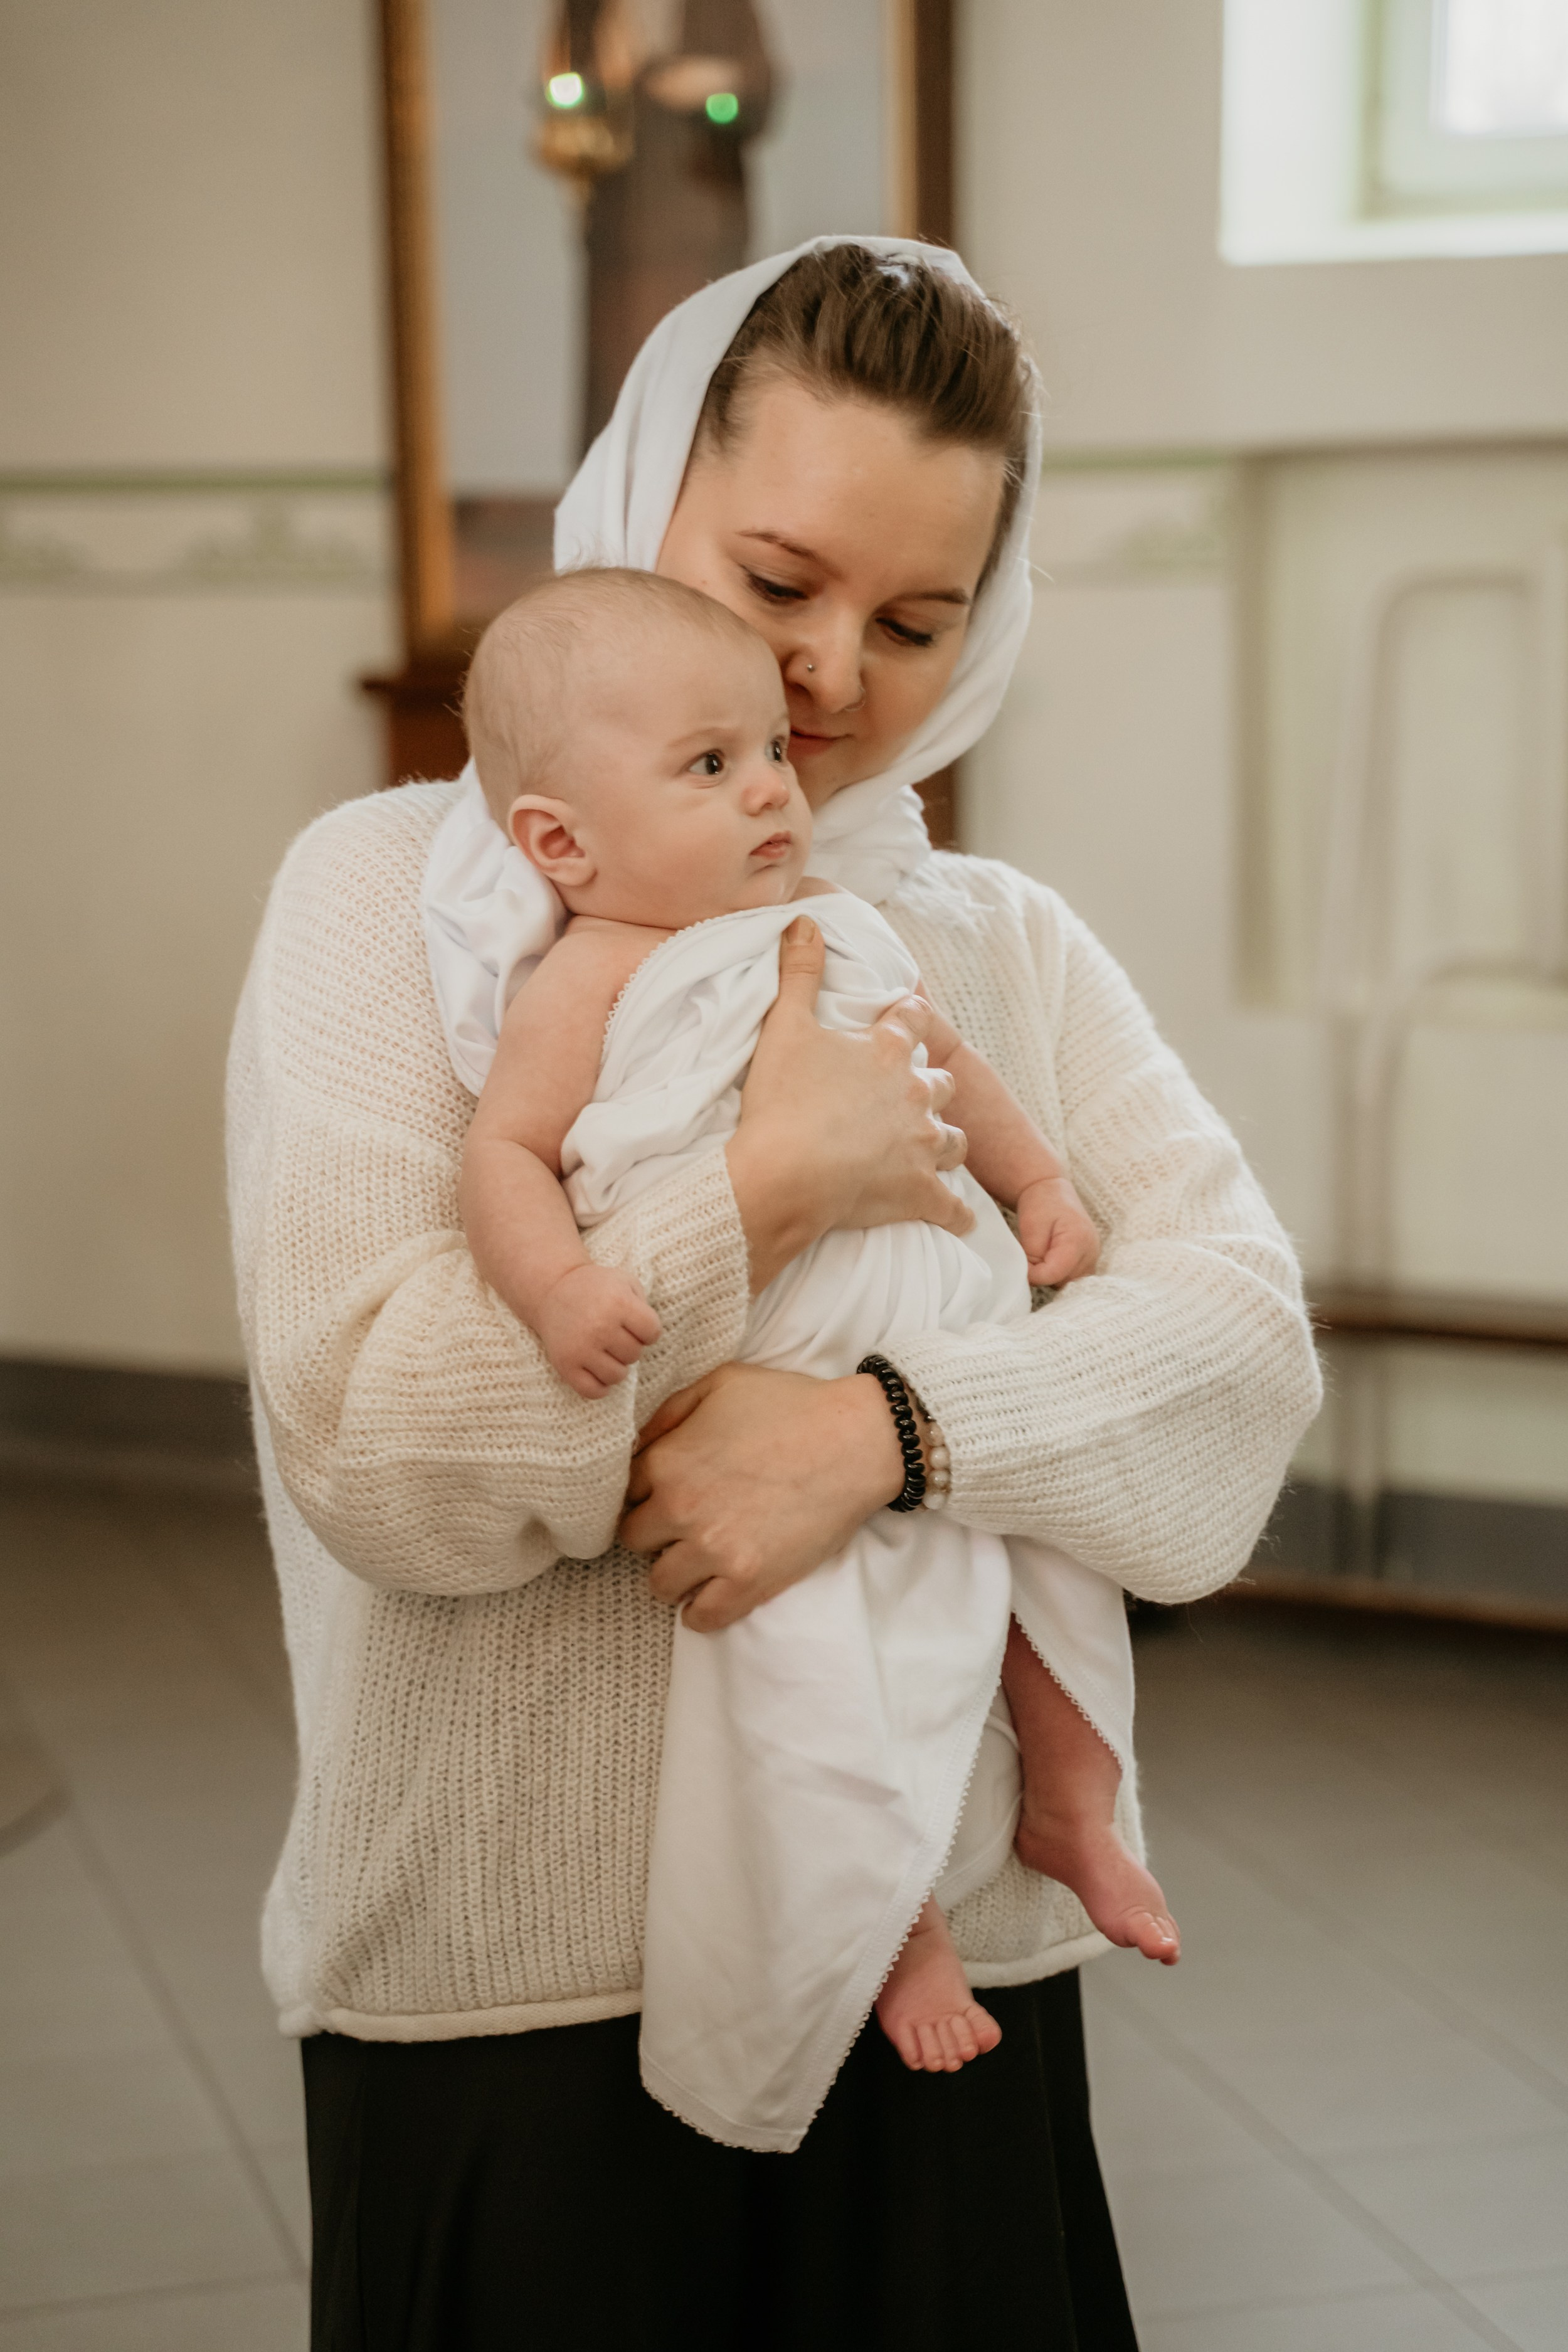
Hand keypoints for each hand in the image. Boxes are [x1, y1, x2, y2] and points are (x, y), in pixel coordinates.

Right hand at [536, 1263, 661, 1399]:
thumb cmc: (594, 1287)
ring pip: (617, 1376)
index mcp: (619, 1303)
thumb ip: (643, 1305)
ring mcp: (581, 1348)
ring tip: (607, 1353)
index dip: (648, 1330)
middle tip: (615, 1336)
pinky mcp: (565, 1364)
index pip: (653, 1332)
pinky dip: (600, 1387)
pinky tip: (598, 1372)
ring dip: (616, 1367)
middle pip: (635, 1355)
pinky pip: (592, 1391)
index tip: (635, 1325)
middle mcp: (600, 1326)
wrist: (552, 1290)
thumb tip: (649, 1337)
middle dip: (630, 1346)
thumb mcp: (624, 1281)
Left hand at [620, 1362, 902, 1628]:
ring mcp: (713, 1550)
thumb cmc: (791, 1405)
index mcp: (668, 1461)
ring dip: (674, 1573)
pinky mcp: (748, 1581)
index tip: (664, 1496)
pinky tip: (711, 1593)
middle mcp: (680, 1508)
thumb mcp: (720, 1383)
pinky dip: (699, 1611)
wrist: (855, 1440)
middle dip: (654, 1533)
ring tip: (699, 1560)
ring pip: (660, 1584)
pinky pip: (700, 1618)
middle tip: (683, 1526)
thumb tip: (636, 1447)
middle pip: (634, 1541)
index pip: (625, 1494)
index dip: (645, 1494)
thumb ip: (668, 1413)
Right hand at [725, 916, 973, 1292]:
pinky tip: (958, 1218)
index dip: (909, 1015)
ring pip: (955, 1140)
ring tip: (935, 1147)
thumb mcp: (784, 1026)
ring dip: (947, 1141)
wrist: (785, 1175)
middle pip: (940, 1082)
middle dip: (930, 1085)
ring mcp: (922, 1147)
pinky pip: (952, 1208)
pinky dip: (956, 1213)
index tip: (905, 1015)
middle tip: (912, 1092)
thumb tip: (806, 919)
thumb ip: (798, 971)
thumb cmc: (783, 1101)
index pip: (911, 1020)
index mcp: (886, 1053)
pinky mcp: (919, 1195)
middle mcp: (915, 1096)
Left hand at [1016, 1175, 1099, 1288]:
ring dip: (1049, 1274)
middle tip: (1030, 1254)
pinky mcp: (1088, 1262)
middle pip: (1061, 1281)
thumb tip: (1031, 1278)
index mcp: (1078, 1241)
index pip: (1054, 1274)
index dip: (1034, 1274)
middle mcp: (1091, 1254)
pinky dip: (1057, 1272)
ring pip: (1065, 1282)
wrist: (1053, 1193)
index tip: (1022, 1263)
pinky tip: (1049, 1258)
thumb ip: (1032, 1257)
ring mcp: (1092, 1259)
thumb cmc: (1042, 1204)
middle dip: (1042, 1273)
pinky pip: (1070, 1277)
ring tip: (1041, 1252)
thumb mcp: (1031, 1227)